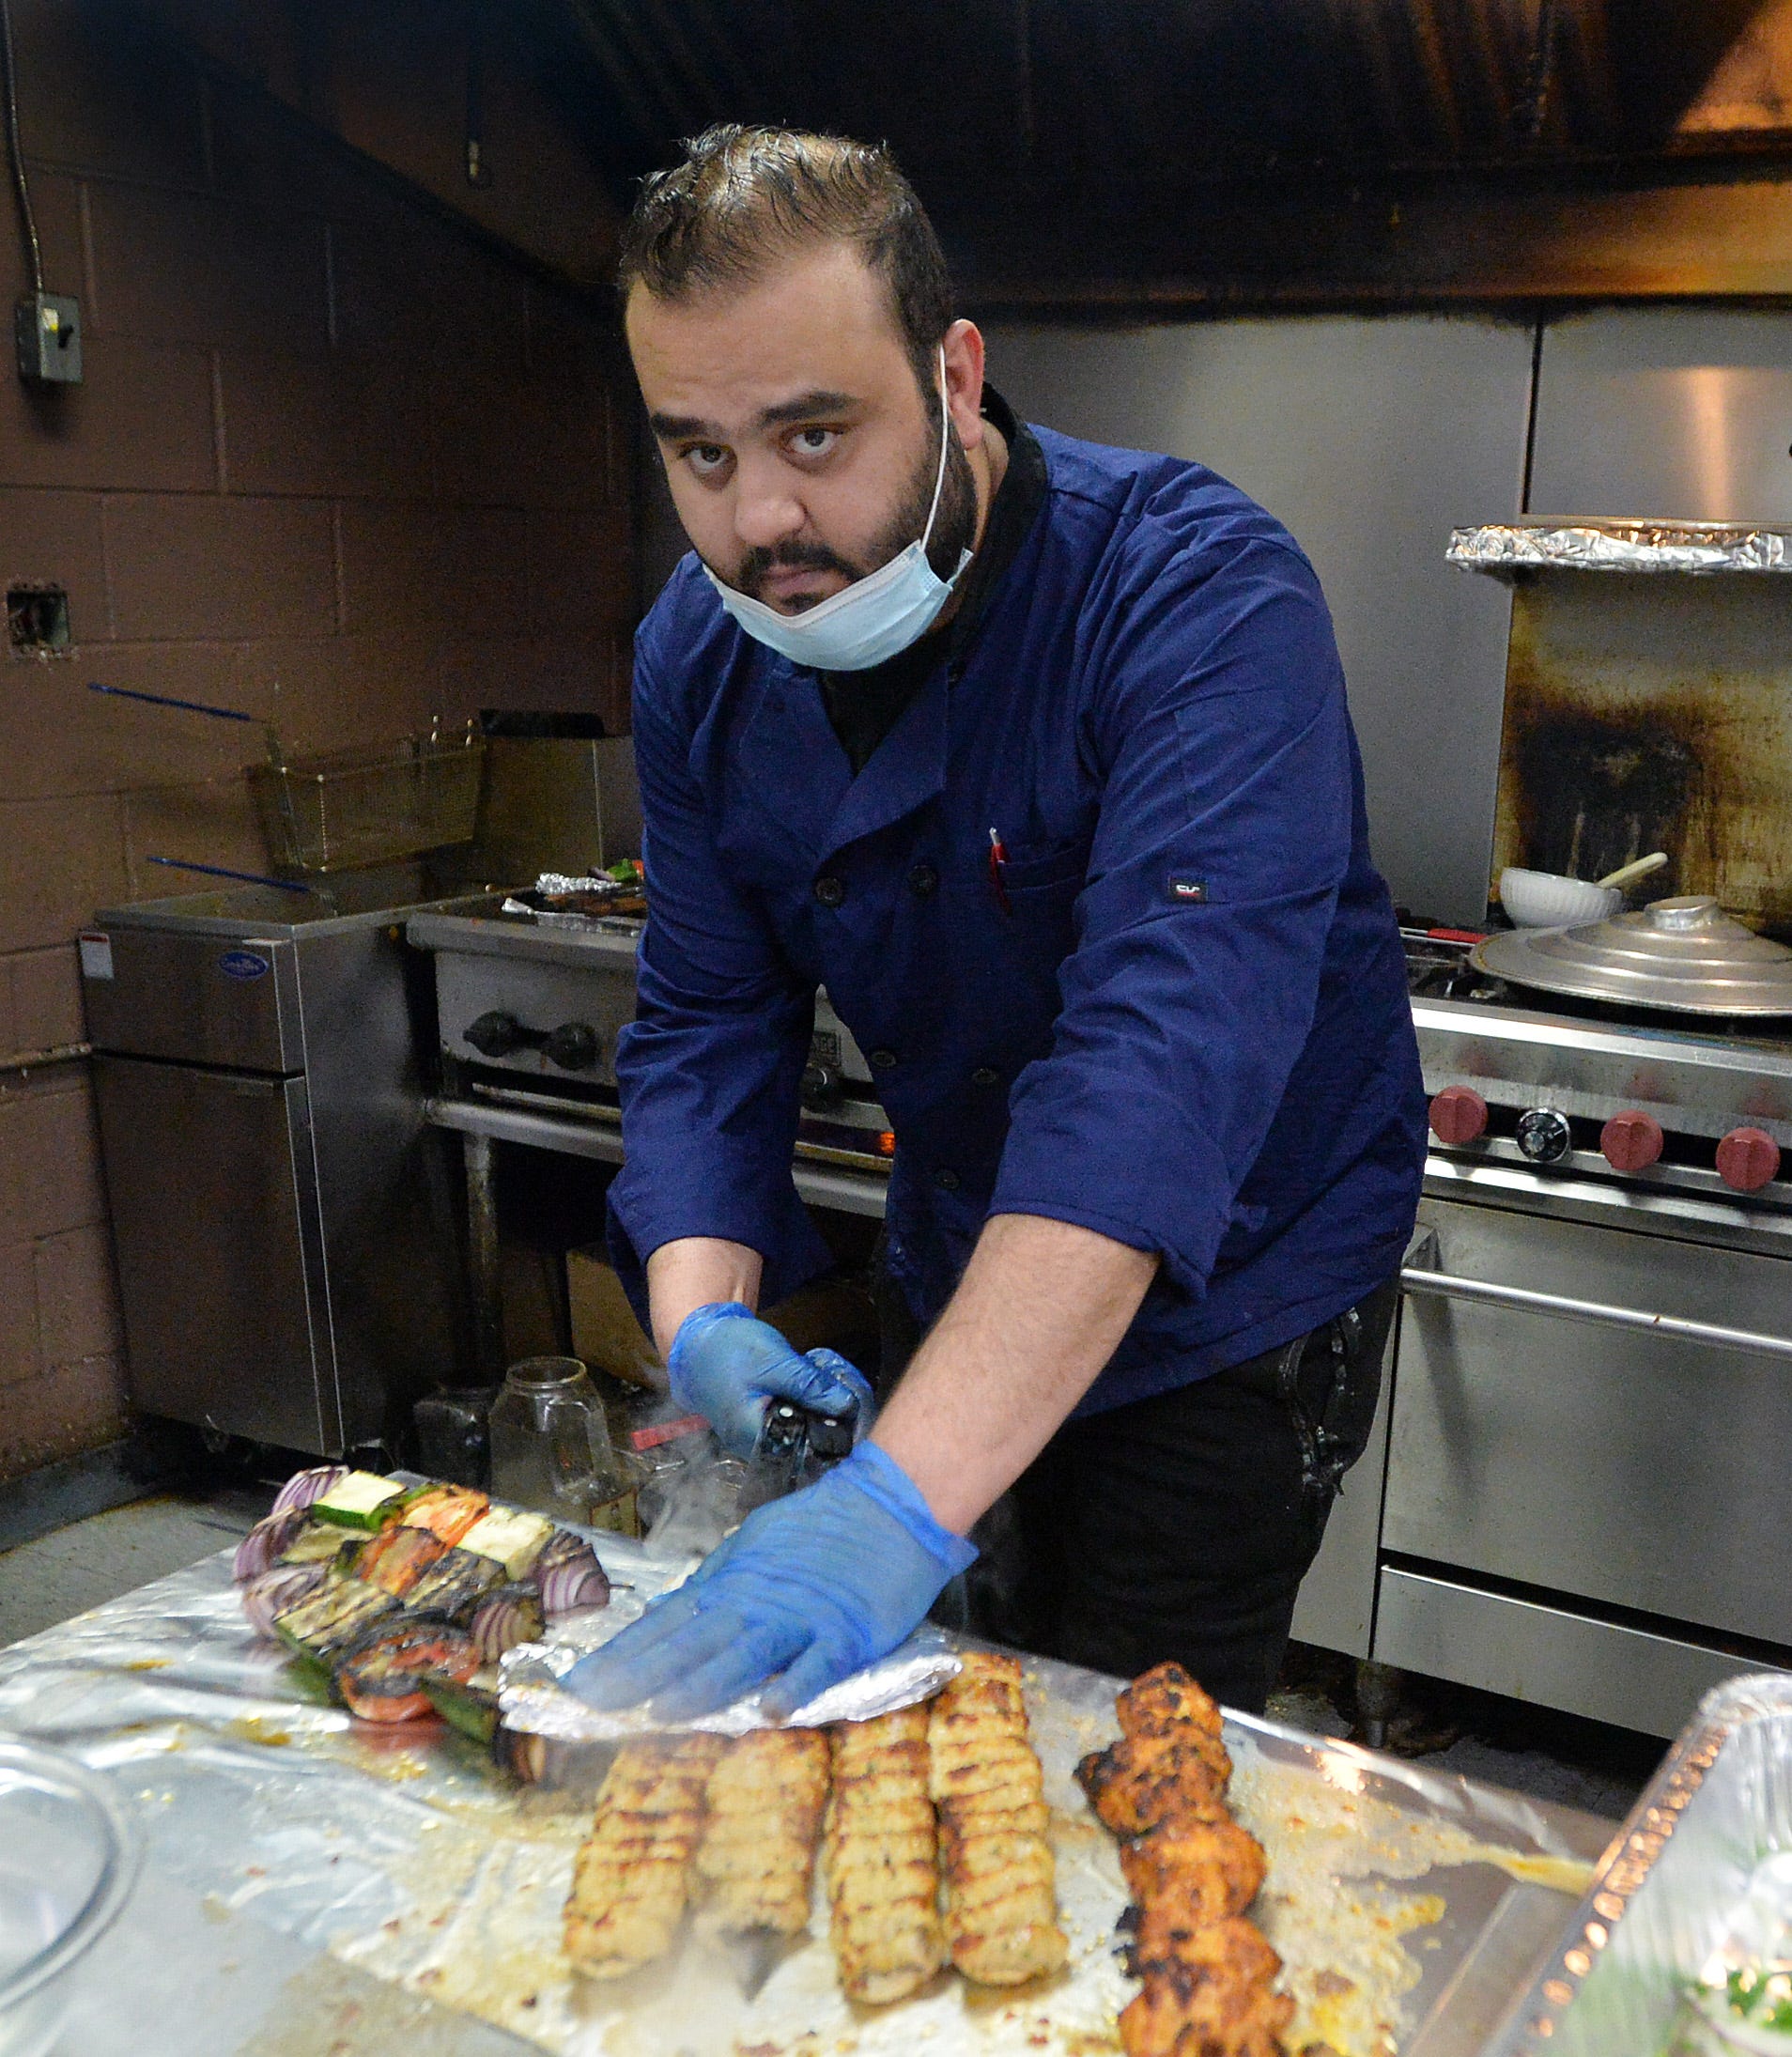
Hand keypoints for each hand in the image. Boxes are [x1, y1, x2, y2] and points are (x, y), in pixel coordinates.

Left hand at [561, 1443, 975, 1720]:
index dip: (621, 1656)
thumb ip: (712, 1584)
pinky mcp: (845, 1634)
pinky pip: (817, 1665)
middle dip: (640, 1676)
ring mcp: (799, 1619)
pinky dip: (795, 1686)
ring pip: (743, 1655)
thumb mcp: (751, 1546)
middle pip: (690, 1644)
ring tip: (664, 1713)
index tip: (579, 1684)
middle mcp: (753, 1603)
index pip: (664, 1626)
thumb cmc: (817, 1528)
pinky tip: (772, 1712)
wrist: (888, 1505)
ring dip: (703, 1686)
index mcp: (728, 1585)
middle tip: (595, 1705)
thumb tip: (665, 1611)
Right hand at [666, 1302, 872, 1460]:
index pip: (799, 1453)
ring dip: (810, 1417)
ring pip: (790, 1436)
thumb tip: (847, 1407)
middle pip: (796, 1447)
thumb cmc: (731, 1350)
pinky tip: (807, 1394)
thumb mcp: (776, 1362)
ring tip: (828, 1396)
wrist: (697, 1339)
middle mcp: (748, 1445)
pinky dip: (796, 1411)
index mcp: (752, 1436)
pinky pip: (781, 1425)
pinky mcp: (751, 1424)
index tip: (852, 1422)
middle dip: (821, 1427)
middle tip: (845, 1405)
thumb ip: (811, 1386)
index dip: (828, 1440)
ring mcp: (748, 1437)